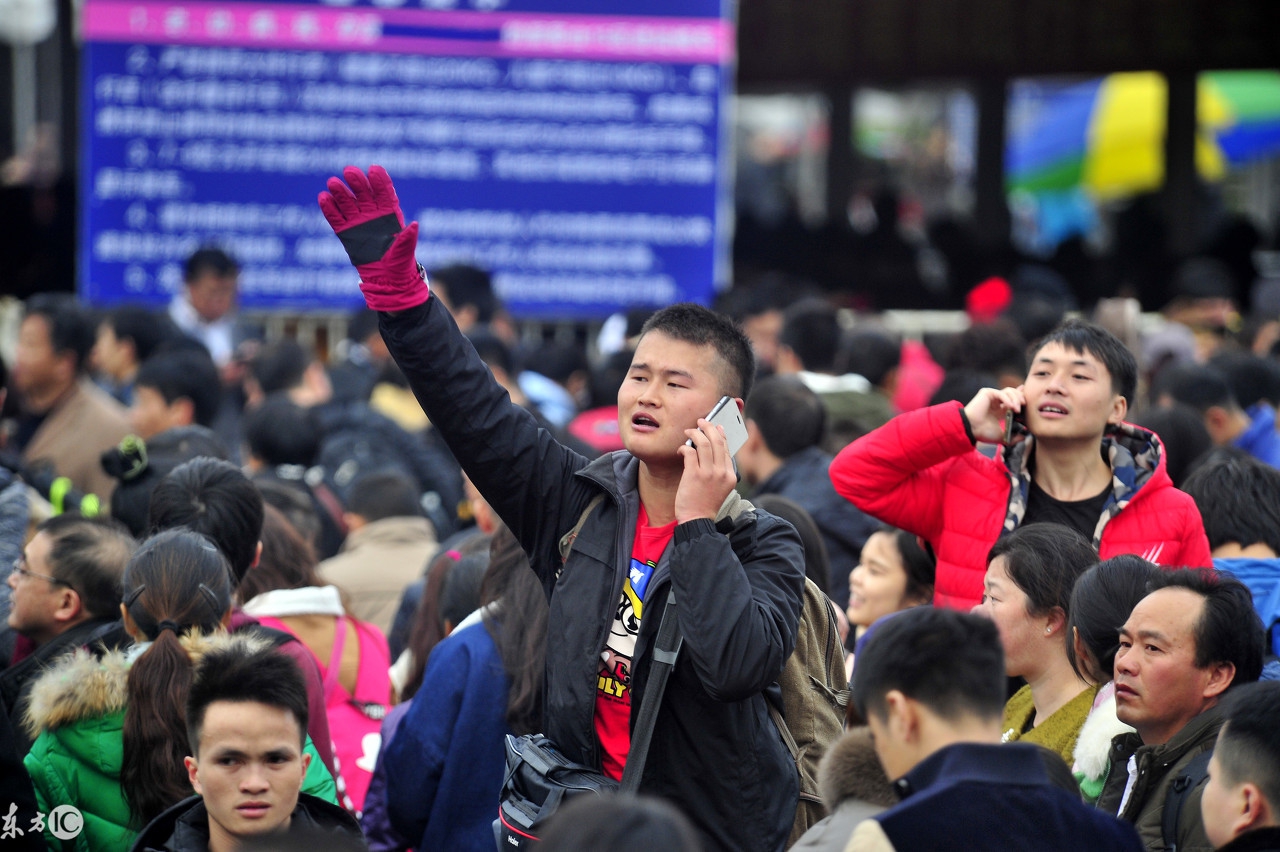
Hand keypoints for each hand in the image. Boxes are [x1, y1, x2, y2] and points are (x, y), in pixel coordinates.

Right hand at [318, 165, 426, 311]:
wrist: (387, 280)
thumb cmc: (400, 264)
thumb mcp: (405, 251)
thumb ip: (407, 238)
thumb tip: (415, 225)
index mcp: (390, 214)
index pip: (384, 193)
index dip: (380, 181)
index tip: (374, 169)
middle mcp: (373, 214)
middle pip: (364, 194)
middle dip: (357, 182)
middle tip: (350, 171)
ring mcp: (358, 222)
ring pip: (348, 203)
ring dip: (340, 193)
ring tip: (333, 183)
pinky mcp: (346, 233)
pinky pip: (336, 219)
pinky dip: (330, 209)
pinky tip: (323, 198)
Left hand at [673, 419, 737, 523]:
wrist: (697, 520)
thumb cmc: (705, 504)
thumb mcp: (720, 487)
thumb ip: (719, 470)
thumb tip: (712, 450)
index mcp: (730, 475)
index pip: (727, 449)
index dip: (720, 435)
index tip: (715, 427)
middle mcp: (722, 473)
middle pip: (717, 441)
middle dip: (709, 427)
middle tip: (701, 421)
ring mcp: (708, 474)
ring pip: (704, 444)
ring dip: (695, 433)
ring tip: (689, 431)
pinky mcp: (693, 475)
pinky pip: (689, 452)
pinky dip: (684, 447)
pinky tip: (681, 449)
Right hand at [962, 386, 1025, 442]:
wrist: (972, 429)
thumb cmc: (983, 433)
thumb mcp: (1002, 436)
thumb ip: (1013, 437)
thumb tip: (1023, 437)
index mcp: (1000, 410)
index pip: (1013, 400)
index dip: (1021, 397)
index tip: (1028, 401)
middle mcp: (996, 401)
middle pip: (1013, 393)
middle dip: (1021, 398)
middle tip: (1024, 406)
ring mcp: (991, 396)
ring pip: (1009, 391)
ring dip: (1016, 399)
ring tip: (1017, 409)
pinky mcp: (987, 393)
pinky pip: (1001, 393)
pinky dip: (1008, 399)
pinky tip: (1011, 407)